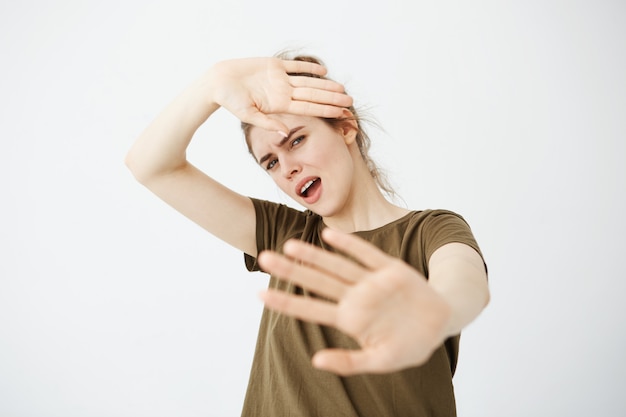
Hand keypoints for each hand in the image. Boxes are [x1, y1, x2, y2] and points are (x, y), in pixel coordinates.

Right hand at [208, 58, 352, 133]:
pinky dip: (309, 68)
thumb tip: (284, 133)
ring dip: (325, 84)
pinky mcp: (273, 65)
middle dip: (332, 98)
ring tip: (342, 88)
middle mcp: (283, 93)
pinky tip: (324, 71)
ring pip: (308, 82)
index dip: (326, 109)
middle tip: (350, 101)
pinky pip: (295, 67)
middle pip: (313, 95)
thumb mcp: (248, 114)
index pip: (309, 108)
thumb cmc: (229, 100)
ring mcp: (279, 79)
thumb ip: (267, 123)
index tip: (342, 112)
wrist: (218, 82)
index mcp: (280, 105)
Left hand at [257, 228, 451, 375]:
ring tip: (288, 246)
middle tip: (262, 259)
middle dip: (291, 271)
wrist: (442, 323)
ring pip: (336, 266)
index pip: (311, 309)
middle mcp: (356, 298)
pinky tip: (327, 235)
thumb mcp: (381, 362)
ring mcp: (371, 282)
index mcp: (351, 319)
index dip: (286, 302)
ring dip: (313, 256)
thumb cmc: (410, 345)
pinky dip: (348, 245)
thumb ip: (349, 363)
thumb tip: (315, 360)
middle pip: (317, 282)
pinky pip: (366, 255)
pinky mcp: (390, 269)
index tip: (259, 295)